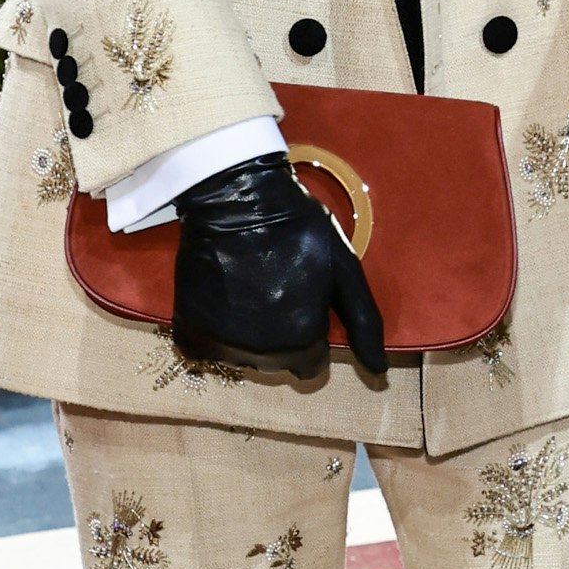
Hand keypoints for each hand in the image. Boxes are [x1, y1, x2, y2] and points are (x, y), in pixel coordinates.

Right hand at [170, 152, 386, 379]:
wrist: (235, 197)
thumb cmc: (298, 227)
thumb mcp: (343, 268)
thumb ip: (363, 321)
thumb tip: (379, 370)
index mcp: (302, 339)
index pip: (312, 366)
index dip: (310, 334)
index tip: (301, 303)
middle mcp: (262, 352)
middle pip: (278, 363)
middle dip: (280, 335)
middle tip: (274, 288)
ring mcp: (223, 343)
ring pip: (243, 357)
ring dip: (246, 334)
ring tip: (248, 288)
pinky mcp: (190, 329)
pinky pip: (205, 348)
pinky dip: (212, 328)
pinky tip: (222, 295)